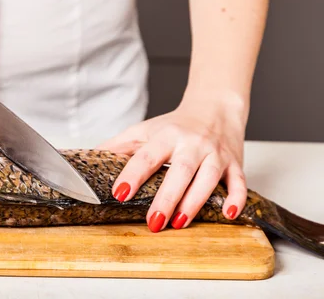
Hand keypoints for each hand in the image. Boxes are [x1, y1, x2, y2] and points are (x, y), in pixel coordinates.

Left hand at [97, 93, 247, 231]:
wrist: (216, 107)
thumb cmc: (176, 124)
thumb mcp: (145, 130)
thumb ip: (120, 145)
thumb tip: (90, 157)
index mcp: (166, 136)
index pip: (146, 156)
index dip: (132, 175)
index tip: (119, 193)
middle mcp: (192, 144)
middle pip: (179, 171)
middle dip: (166, 198)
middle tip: (153, 222)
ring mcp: (215, 154)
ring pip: (207, 178)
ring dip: (194, 202)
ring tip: (179, 223)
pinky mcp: (235, 163)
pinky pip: (239, 181)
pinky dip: (236, 197)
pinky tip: (229, 213)